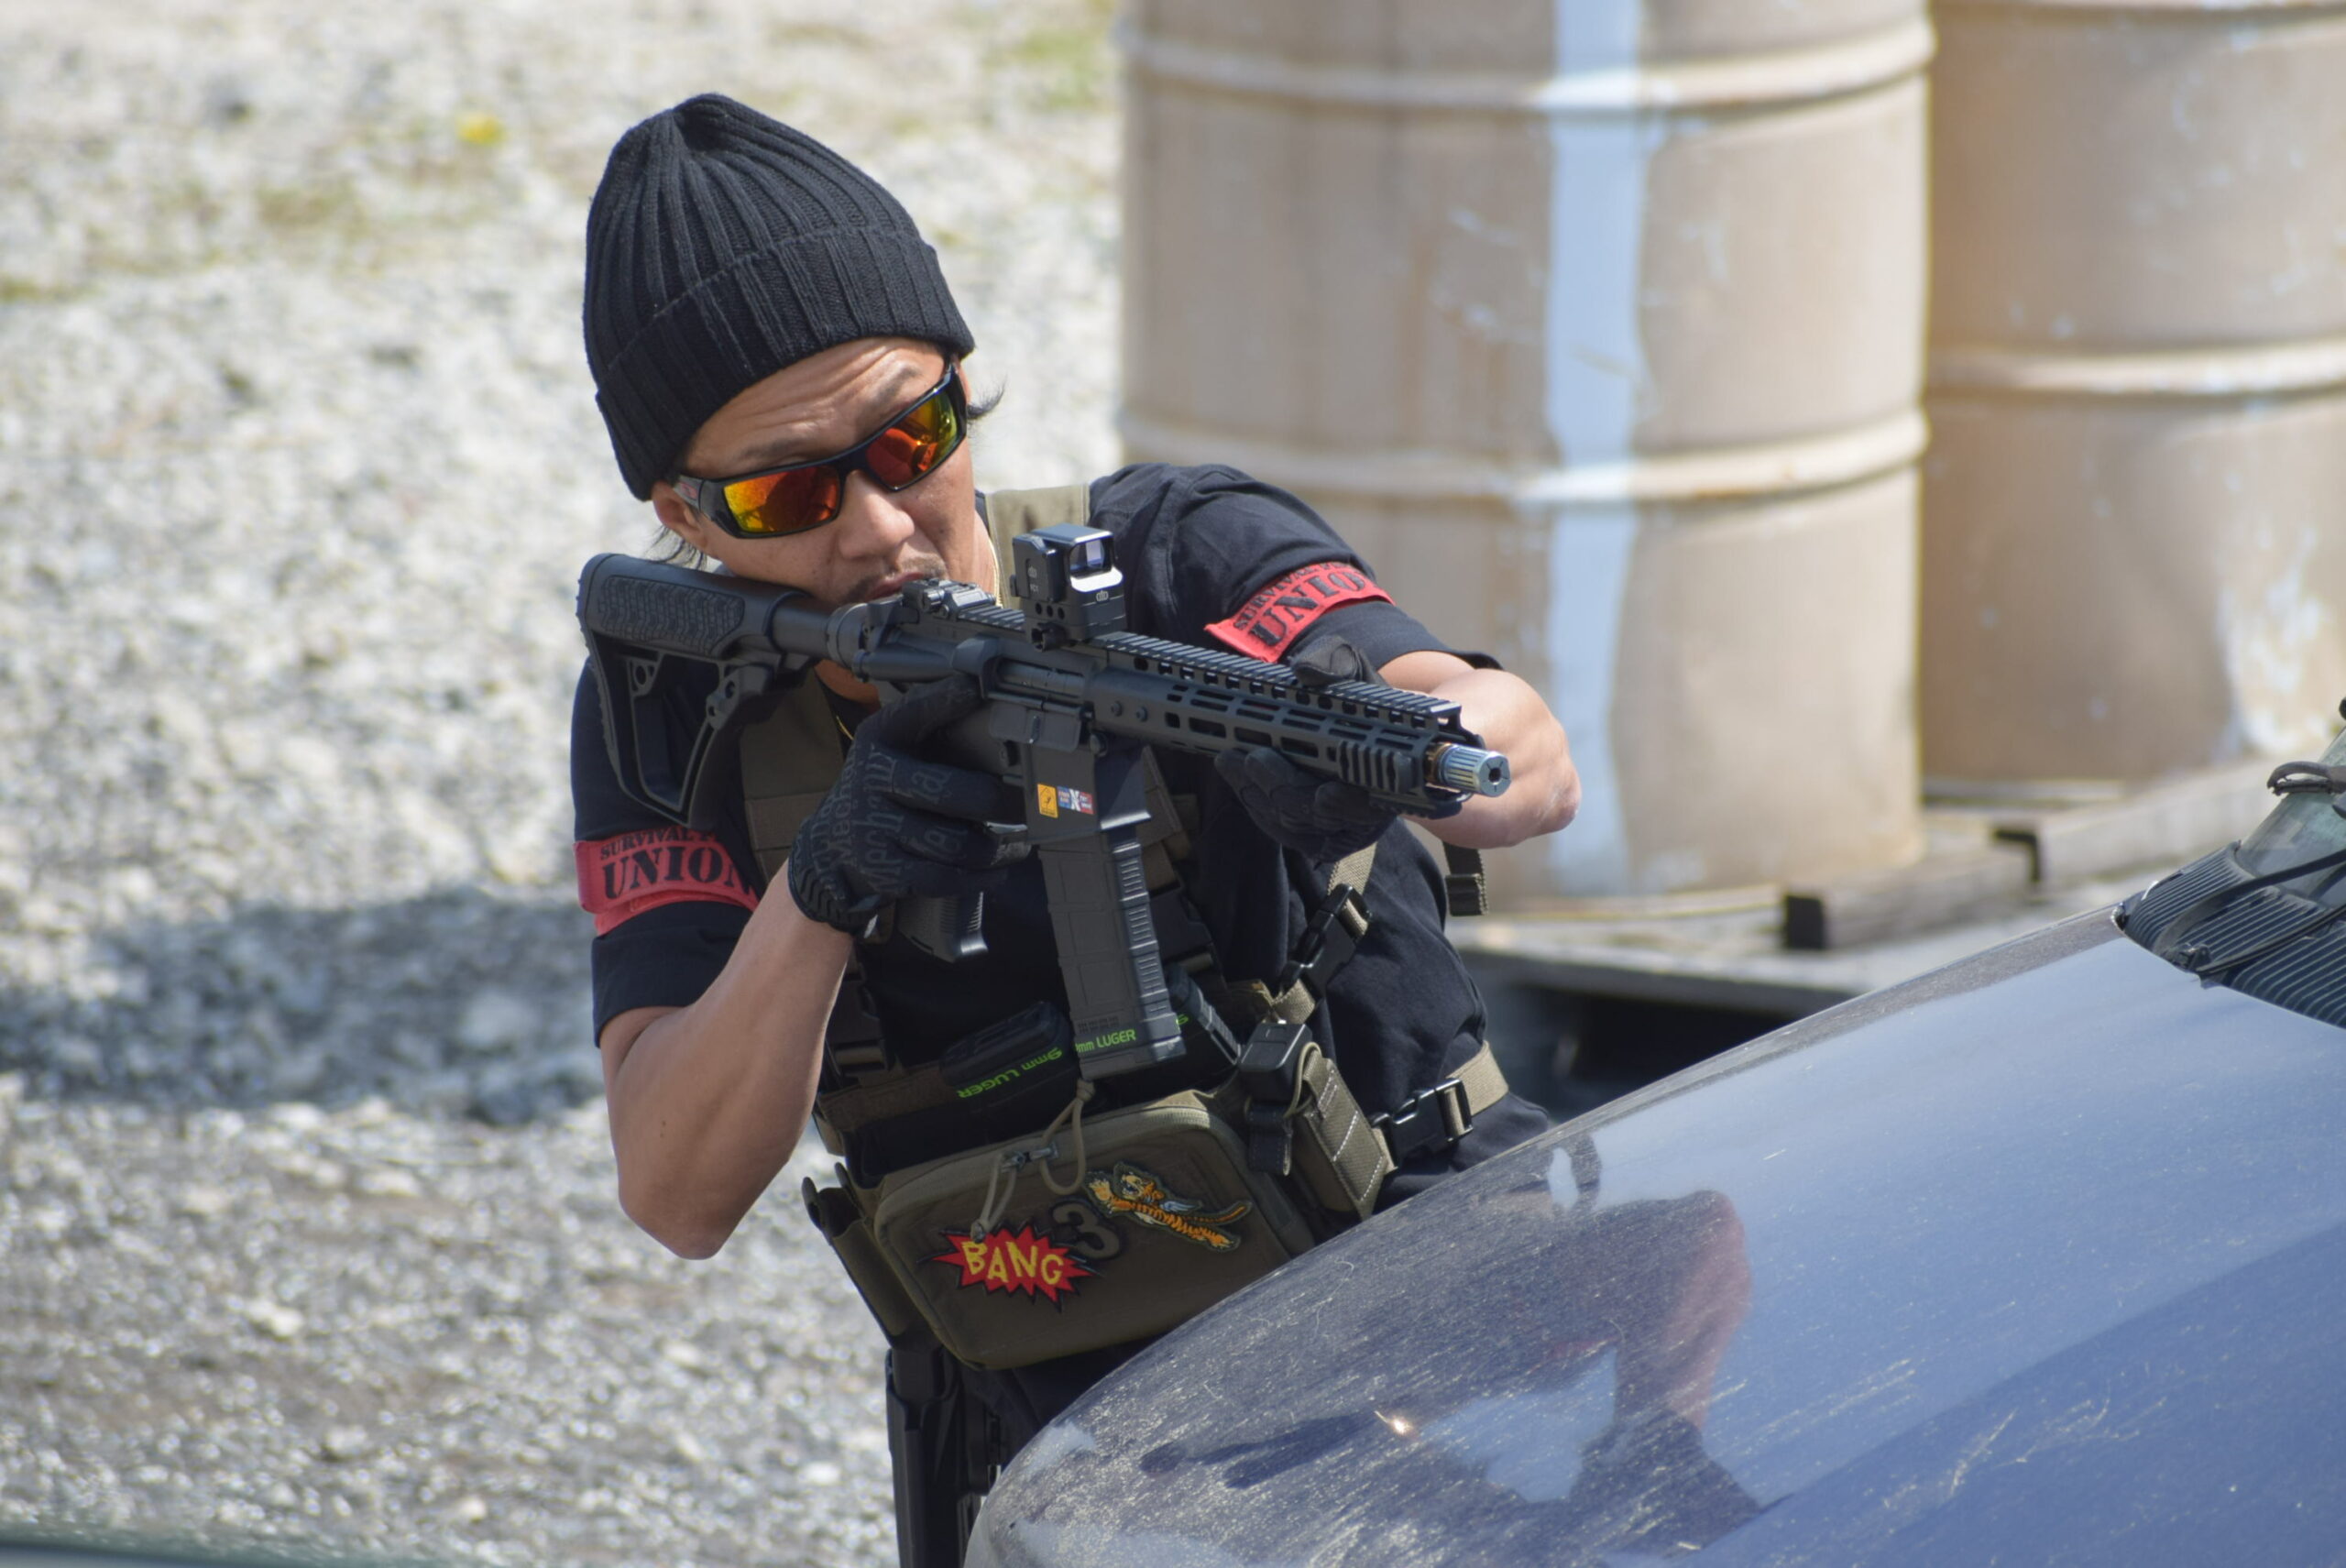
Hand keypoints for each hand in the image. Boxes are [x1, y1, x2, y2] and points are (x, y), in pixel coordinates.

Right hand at [786, 677, 1027, 934]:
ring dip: (995, 848)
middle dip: (996, 802)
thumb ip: (932, 729)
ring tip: (1016, 843)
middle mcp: (872, 780)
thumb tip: (992, 706)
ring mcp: (874, 828)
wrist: (830, 848)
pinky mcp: (883, 870)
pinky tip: (996, 870)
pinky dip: (979, 877)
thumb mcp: (894, 752)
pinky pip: (944, 878)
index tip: (978, 689)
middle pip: (949, 792)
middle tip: (1021, 806)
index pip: (914, 713)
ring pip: (954, 843)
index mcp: (879, 740)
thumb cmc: (883, 792)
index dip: (947, 701)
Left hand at [1213, 636, 1419, 861]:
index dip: (1348, 803)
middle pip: (1322, 815)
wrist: (1360, 732)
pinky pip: (1277, 825)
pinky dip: (1252, 798)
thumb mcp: (1354, 670)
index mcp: (1391, 776)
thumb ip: (1336, 663)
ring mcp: (1336, 829)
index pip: (1372, 801)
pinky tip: (1233, 771)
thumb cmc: (1359, 700)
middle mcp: (1367, 811)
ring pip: (1293, 822)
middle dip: (1286, 786)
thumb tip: (1306, 671)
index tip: (1327, 793)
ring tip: (1229, 758)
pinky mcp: (1310, 837)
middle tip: (1254, 757)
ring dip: (1258, 790)